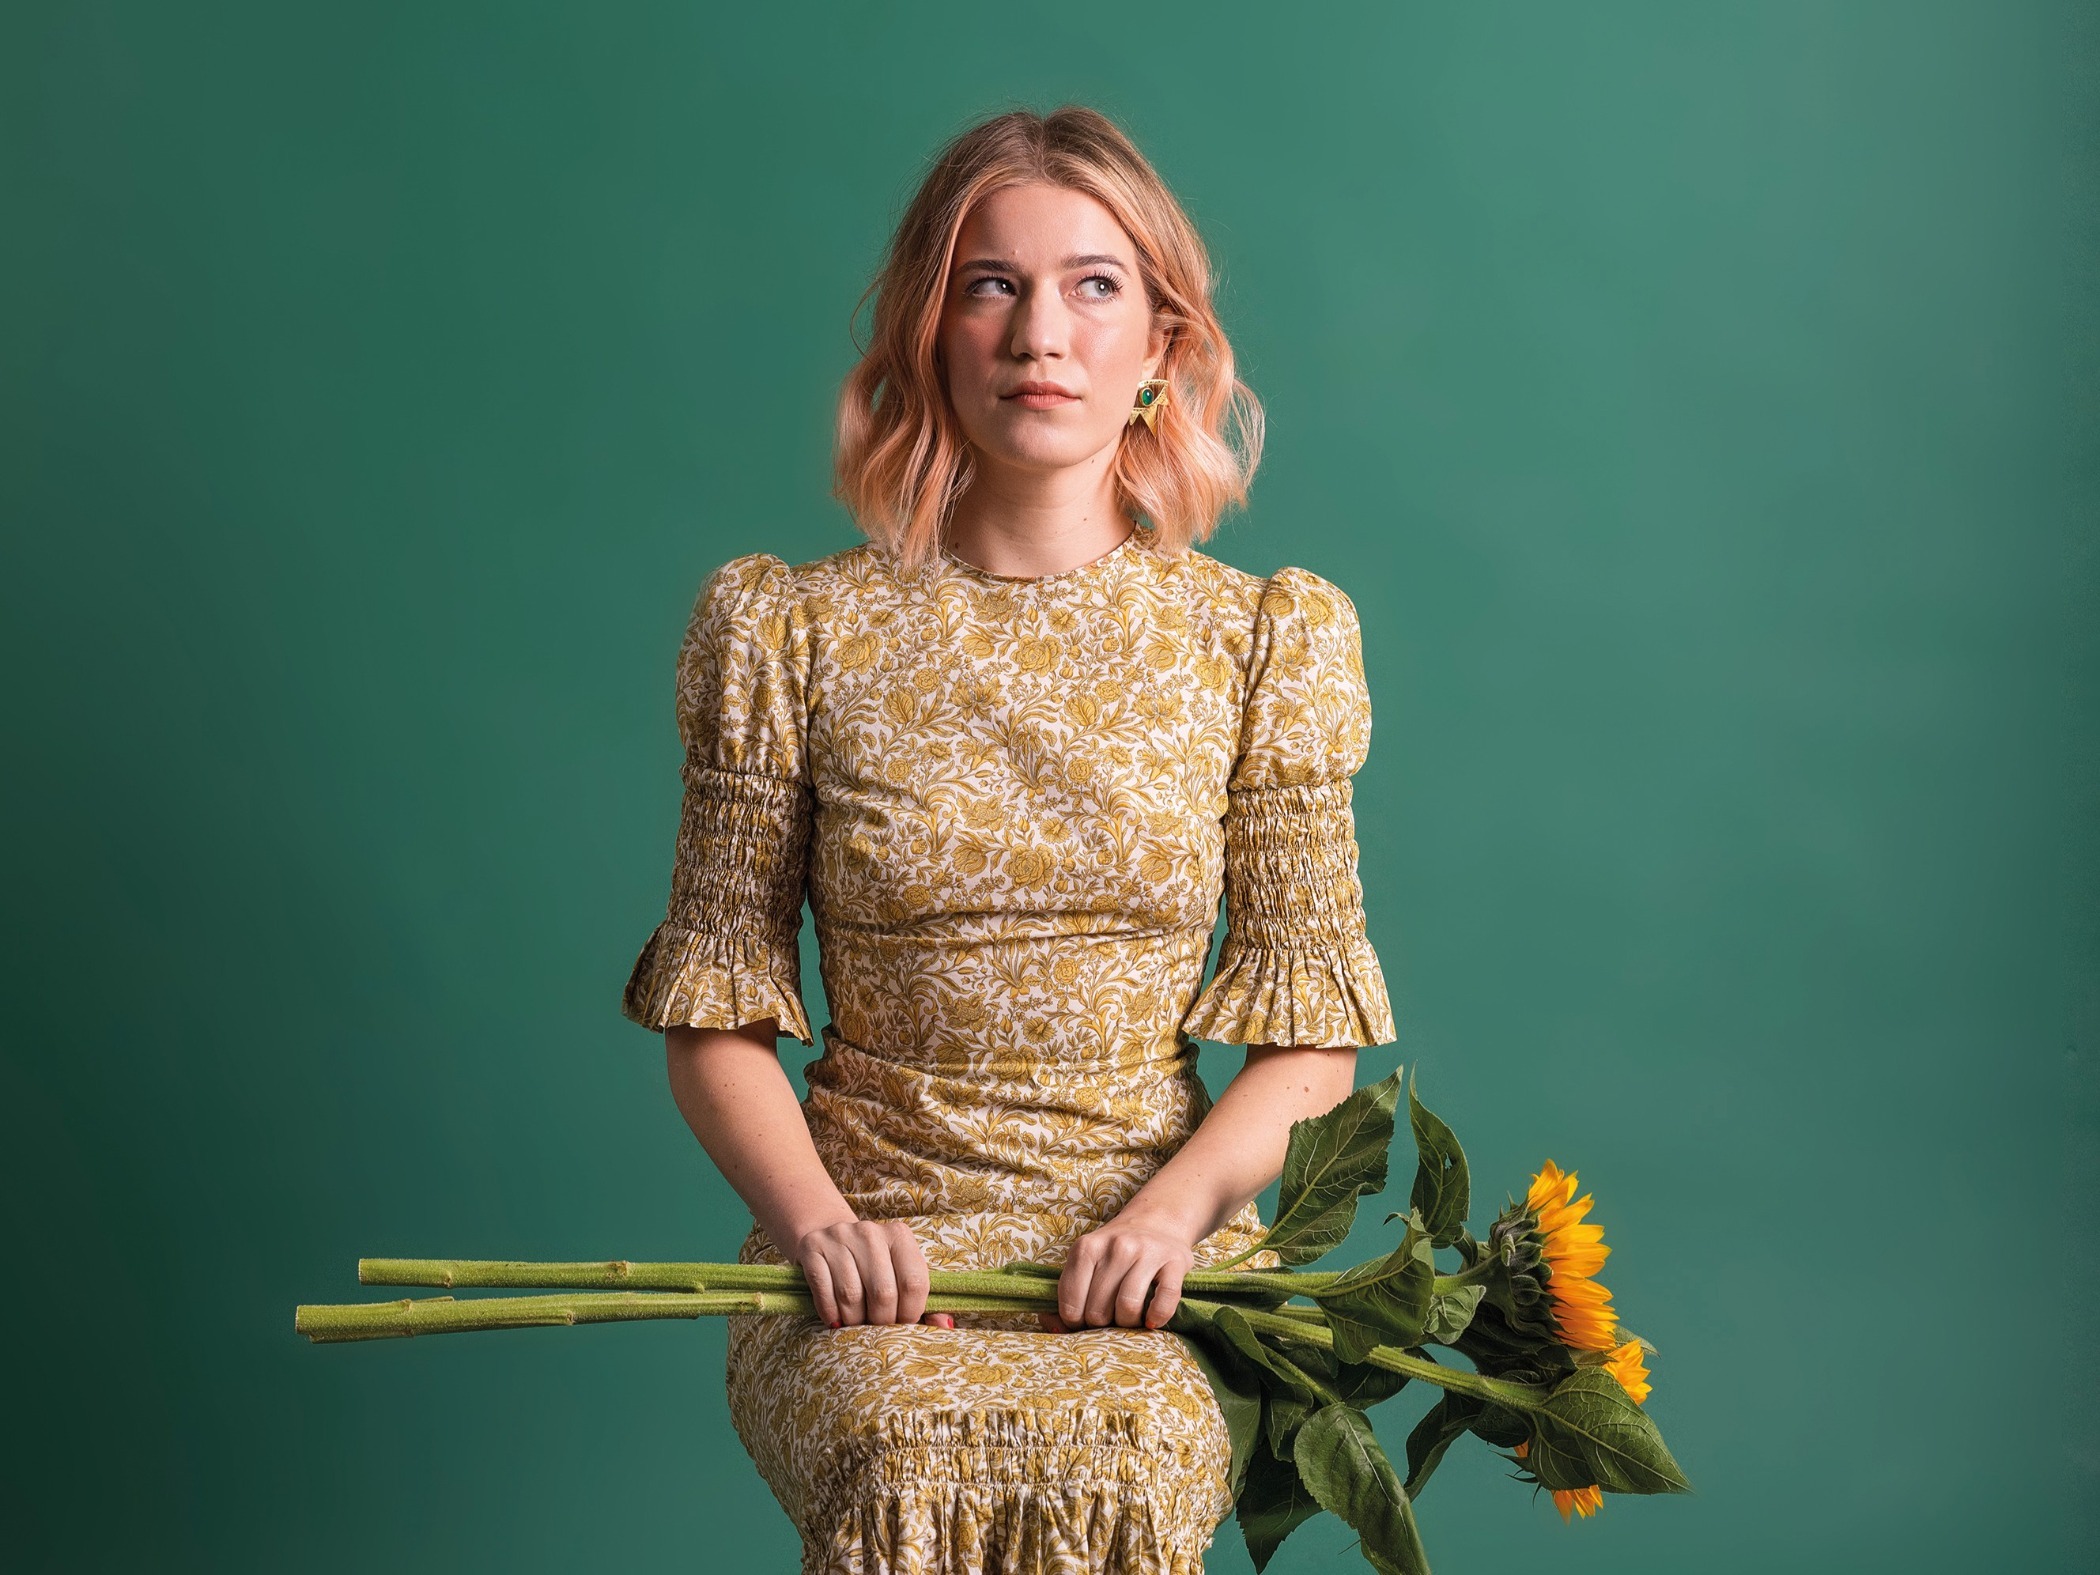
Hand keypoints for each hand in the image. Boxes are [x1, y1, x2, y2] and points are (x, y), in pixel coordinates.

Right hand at [794, 1218, 944, 1327]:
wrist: (827, 1237)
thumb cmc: (872, 1265)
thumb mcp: (898, 1274)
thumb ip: (923, 1302)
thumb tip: (945, 1328)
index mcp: (899, 1235)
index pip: (914, 1282)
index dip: (910, 1313)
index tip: (902, 1325)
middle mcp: (869, 1232)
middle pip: (883, 1292)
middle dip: (881, 1322)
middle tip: (876, 1330)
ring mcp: (838, 1237)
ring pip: (851, 1295)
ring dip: (853, 1321)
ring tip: (855, 1325)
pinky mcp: (812, 1247)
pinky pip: (823, 1290)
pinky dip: (830, 1313)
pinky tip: (835, 1319)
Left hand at [1052, 1213, 1197, 1330]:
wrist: (1157, 1222)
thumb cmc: (1115, 1252)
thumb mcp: (1086, 1262)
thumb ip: (1068, 1293)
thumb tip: (1052, 1328)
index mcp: (1086, 1247)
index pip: (1071, 1304)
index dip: (1075, 1322)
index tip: (1085, 1319)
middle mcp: (1117, 1246)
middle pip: (1099, 1310)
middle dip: (1102, 1324)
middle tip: (1109, 1316)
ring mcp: (1147, 1252)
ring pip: (1128, 1307)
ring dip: (1128, 1323)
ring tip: (1129, 1318)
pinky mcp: (1175, 1261)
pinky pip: (1164, 1300)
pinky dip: (1157, 1317)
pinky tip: (1152, 1320)